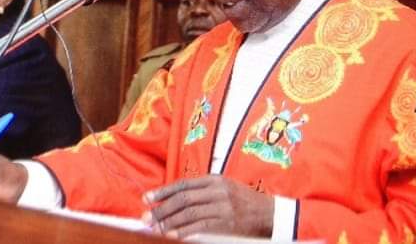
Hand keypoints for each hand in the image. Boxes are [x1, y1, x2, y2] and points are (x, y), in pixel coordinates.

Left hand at [142, 175, 273, 238]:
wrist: (269, 214)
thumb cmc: (244, 202)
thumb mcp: (224, 188)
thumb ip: (203, 191)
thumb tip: (174, 199)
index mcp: (214, 180)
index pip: (183, 185)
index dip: (163, 191)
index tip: (147, 198)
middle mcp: (217, 190)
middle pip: (182, 199)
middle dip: (161, 208)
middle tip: (146, 216)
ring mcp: (222, 206)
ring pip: (188, 213)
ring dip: (168, 221)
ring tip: (154, 228)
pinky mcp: (226, 222)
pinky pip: (200, 226)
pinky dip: (184, 230)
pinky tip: (173, 234)